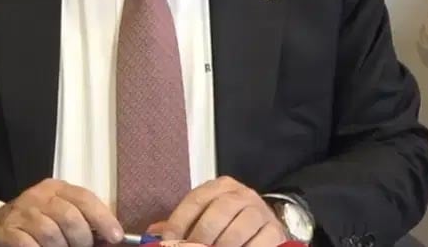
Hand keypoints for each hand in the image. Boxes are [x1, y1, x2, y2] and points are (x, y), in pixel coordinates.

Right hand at [0, 178, 123, 246]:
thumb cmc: (37, 226)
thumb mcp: (60, 217)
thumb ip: (84, 224)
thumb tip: (113, 238)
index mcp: (56, 189)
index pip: (84, 198)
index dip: (103, 218)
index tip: (116, 238)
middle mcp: (38, 196)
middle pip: (70, 217)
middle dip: (81, 240)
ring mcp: (20, 213)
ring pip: (51, 234)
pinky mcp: (5, 231)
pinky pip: (29, 246)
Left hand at [161, 176, 290, 246]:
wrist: (268, 222)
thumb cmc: (230, 220)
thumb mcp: (206, 215)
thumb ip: (183, 224)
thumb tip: (153, 233)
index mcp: (220, 186)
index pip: (195, 200)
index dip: (178, 222)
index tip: (168, 241)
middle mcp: (242, 194)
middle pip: (218, 213)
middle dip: (200, 237)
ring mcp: (260, 212)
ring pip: (238, 230)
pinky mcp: (274, 231)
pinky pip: (259, 244)